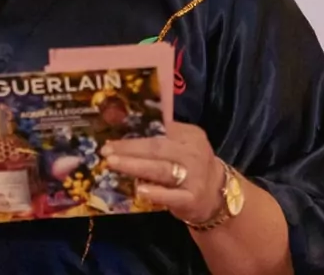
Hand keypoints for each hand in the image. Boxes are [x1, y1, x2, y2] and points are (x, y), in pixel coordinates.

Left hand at [101, 122, 225, 224]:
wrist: (218, 196)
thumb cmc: (193, 165)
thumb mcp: (187, 143)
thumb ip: (166, 134)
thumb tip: (132, 123)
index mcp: (190, 136)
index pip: (160, 131)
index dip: (135, 133)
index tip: (112, 134)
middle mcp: (193, 155)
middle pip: (157, 149)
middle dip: (129, 149)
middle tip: (106, 150)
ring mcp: (193, 178)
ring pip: (161, 170)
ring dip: (135, 166)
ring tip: (113, 163)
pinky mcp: (191, 199)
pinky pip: (171, 196)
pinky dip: (156, 193)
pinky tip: (139, 190)